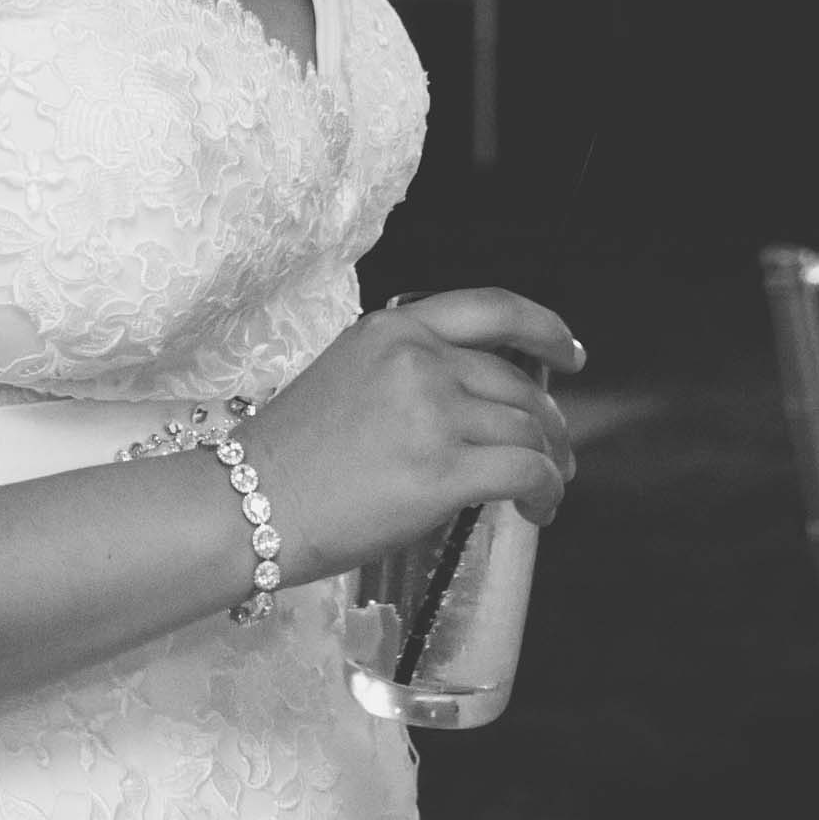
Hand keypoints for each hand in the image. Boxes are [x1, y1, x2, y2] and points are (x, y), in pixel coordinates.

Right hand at [239, 289, 583, 579]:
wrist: (248, 505)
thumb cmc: (292, 458)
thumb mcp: (348, 376)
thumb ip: (412, 373)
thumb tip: (481, 405)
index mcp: (394, 329)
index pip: (493, 308)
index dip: (545, 328)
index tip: (570, 352)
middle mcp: (418, 360)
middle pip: (518, 385)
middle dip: (549, 424)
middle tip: (556, 455)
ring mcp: (432, 413)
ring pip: (528, 431)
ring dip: (550, 464)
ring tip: (547, 491)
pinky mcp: (442, 470)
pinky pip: (525, 472)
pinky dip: (546, 493)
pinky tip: (538, 511)